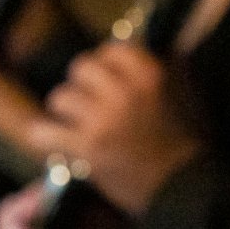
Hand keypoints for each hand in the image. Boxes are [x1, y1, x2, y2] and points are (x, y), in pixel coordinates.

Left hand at [29, 42, 202, 214]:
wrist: (184, 188)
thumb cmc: (186, 142)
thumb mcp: (185, 94)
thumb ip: (165, 66)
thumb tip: (140, 40)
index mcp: (152, 76)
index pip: (113, 49)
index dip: (107, 63)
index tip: (110, 78)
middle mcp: (126, 92)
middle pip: (81, 67)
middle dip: (83, 84)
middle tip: (91, 102)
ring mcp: (105, 120)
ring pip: (60, 97)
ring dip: (66, 112)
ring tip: (78, 124)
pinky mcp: (88, 148)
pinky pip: (43, 132)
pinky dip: (46, 138)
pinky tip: (57, 141)